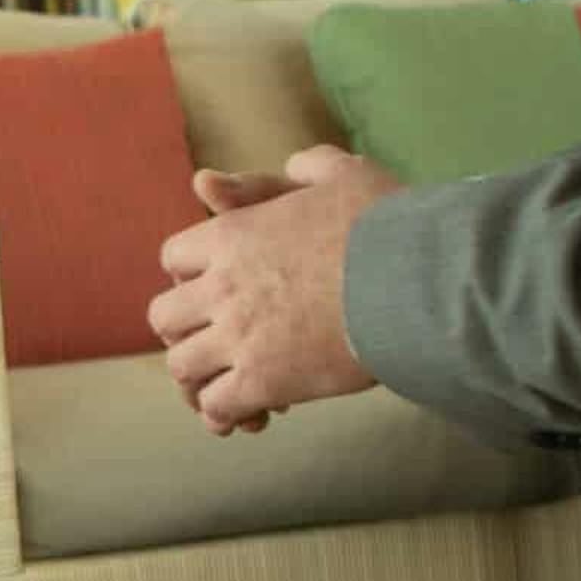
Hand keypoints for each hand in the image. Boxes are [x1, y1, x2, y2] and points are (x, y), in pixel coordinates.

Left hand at [147, 144, 396, 435]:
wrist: (416, 280)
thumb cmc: (385, 225)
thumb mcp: (345, 176)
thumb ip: (310, 167)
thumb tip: (295, 164)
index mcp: (231, 234)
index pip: (173, 258)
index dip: (190, 276)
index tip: (214, 290)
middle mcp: (222, 286)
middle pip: (164, 316)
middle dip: (185, 331)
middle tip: (216, 343)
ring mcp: (238, 336)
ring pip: (181, 367)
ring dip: (202, 377)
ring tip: (230, 384)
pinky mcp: (262, 381)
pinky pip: (216, 407)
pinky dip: (225, 415)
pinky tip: (250, 416)